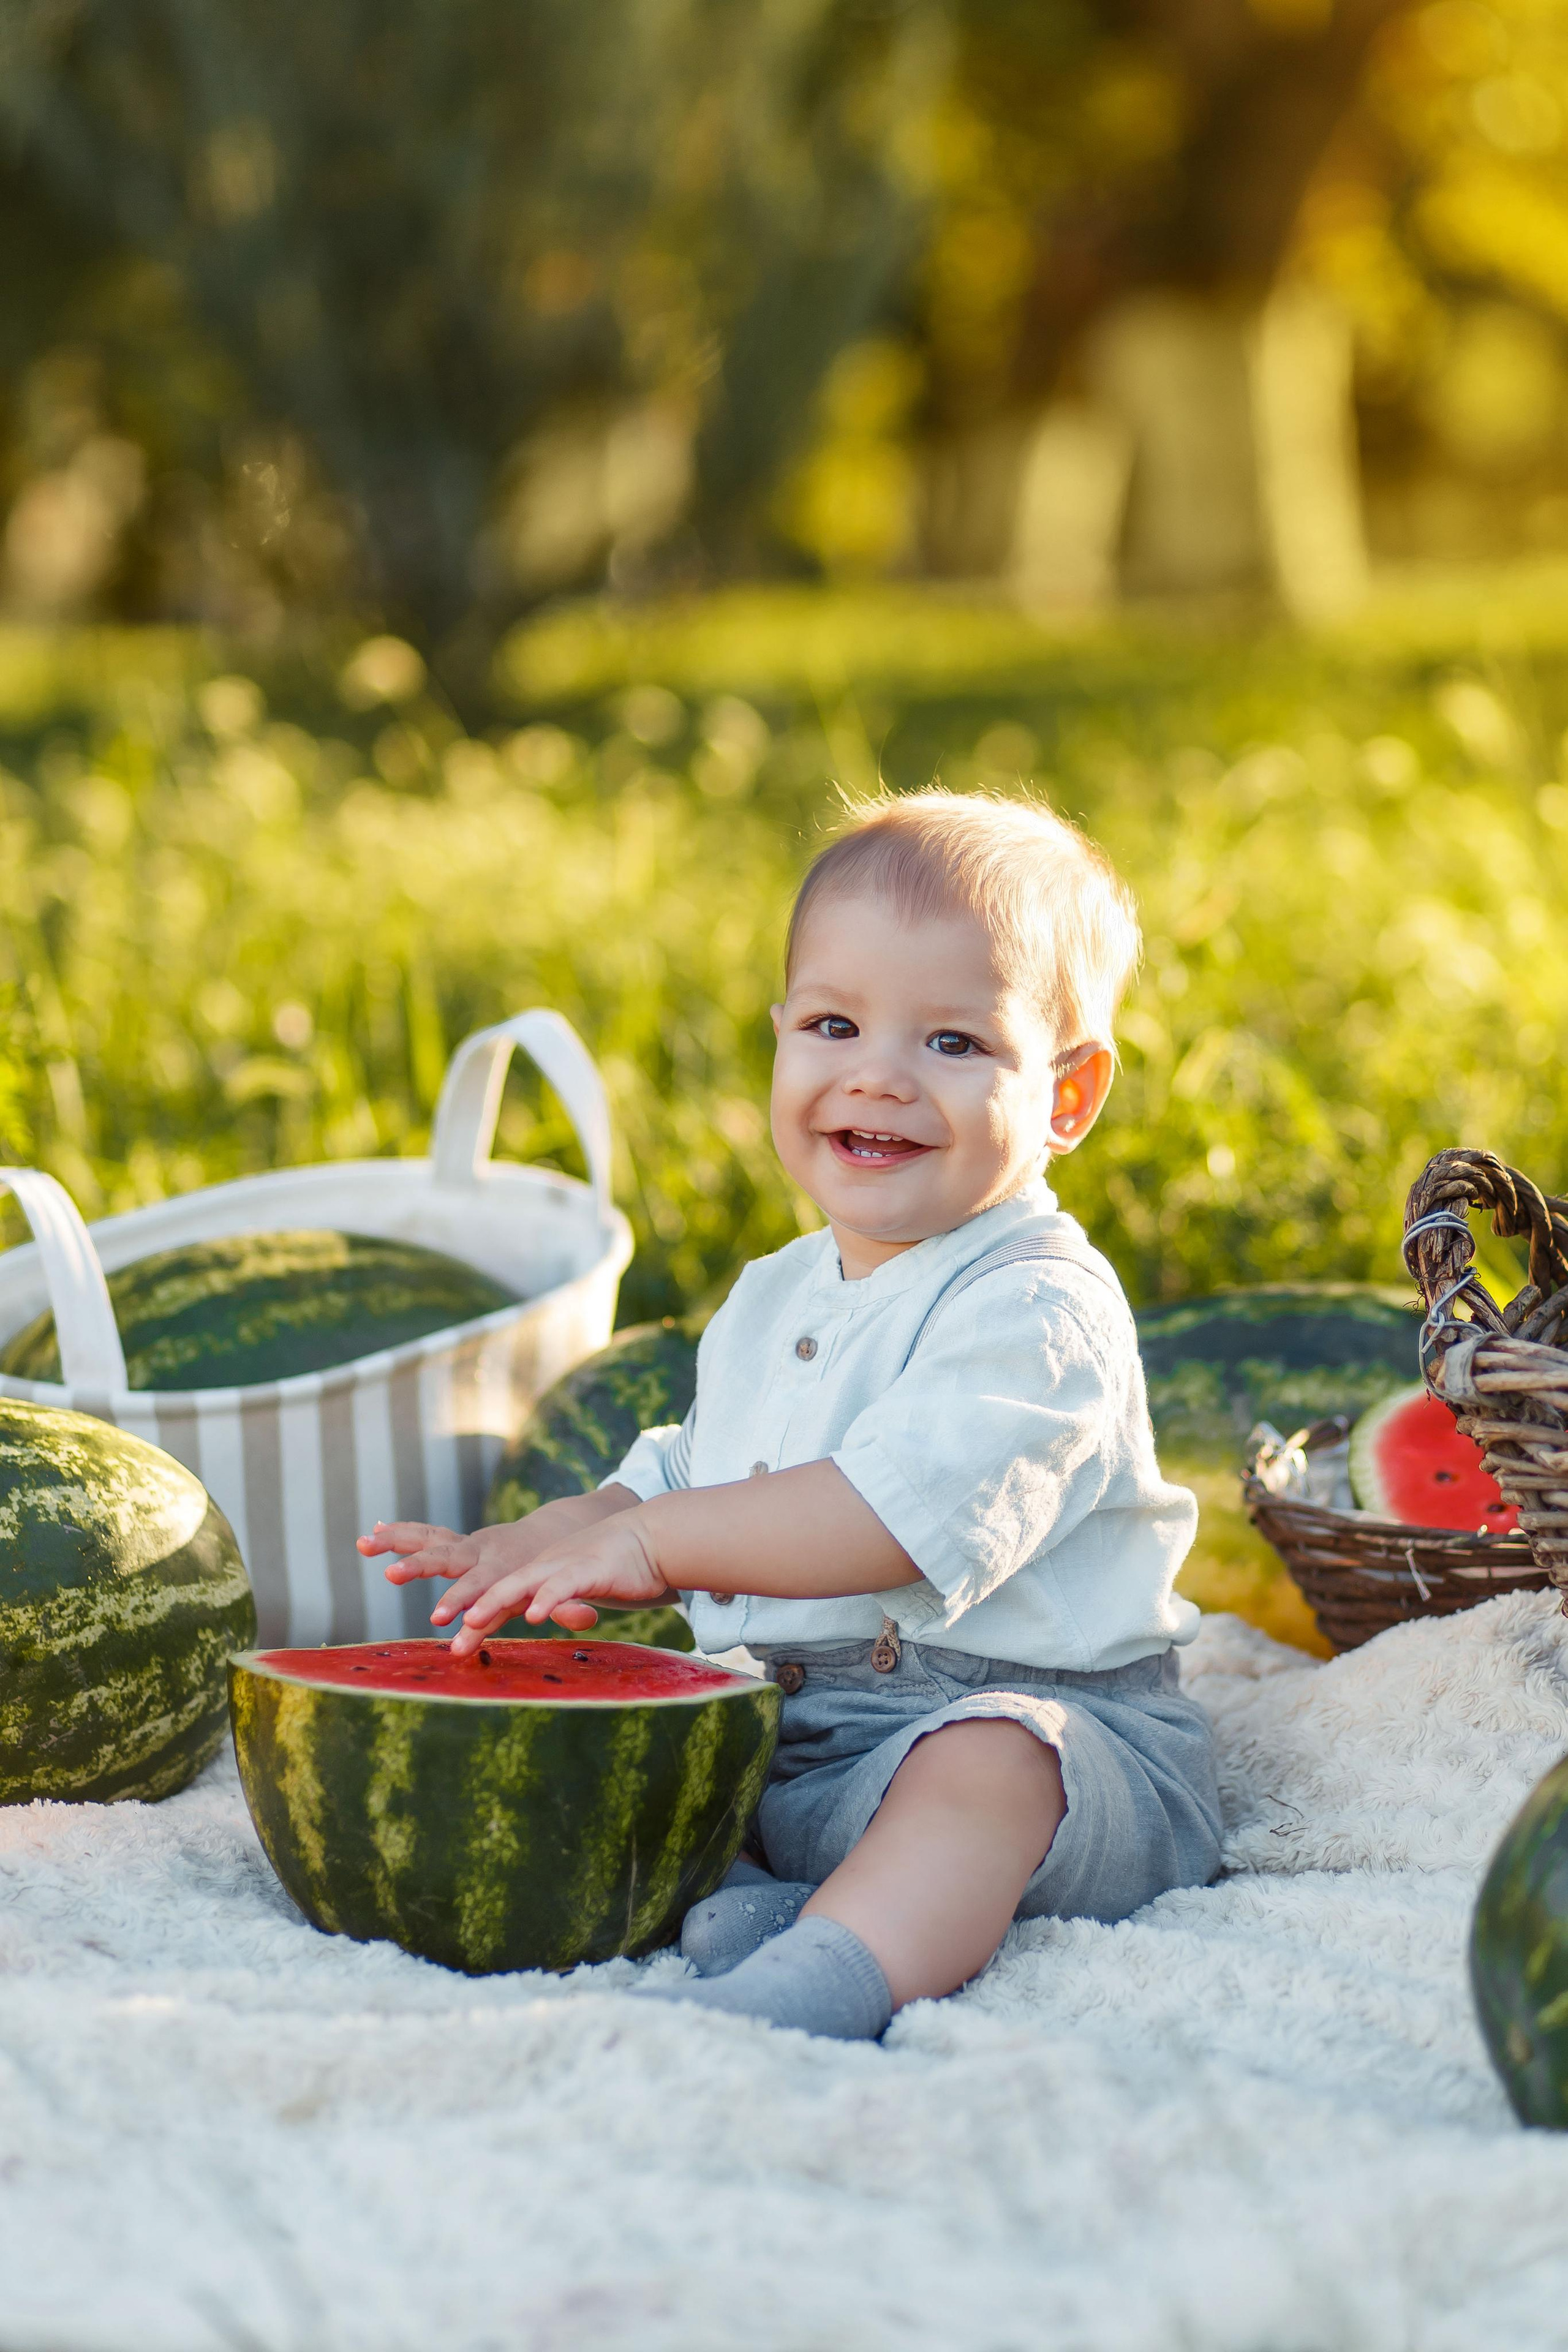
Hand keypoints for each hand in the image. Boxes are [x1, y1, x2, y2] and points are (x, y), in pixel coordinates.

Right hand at [356, 1488, 640, 1635]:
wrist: (554, 1535)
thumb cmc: (554, 1574)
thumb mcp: (564, 1589)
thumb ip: (571, 1606)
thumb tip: (587, 1619)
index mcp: (506, 1567)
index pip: (484, 1590)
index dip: (467, 1606)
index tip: (444, 1623)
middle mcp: (482, 1552)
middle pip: (448, 1559)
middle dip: (421, 1568)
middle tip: (391, 1575)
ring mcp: (466, 1545)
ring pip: (429, 1539)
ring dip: (396, 1541)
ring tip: (364, 1542)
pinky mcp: (455, 1543)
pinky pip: (425, 1535)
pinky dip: (398, 1532)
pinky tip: (370, 1532)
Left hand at [439, 1511, 674, 1657]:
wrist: (652, 1537)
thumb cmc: (615, 1566)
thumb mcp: (577, 1586)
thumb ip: (557, 1603)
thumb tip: (535, 1617)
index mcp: (538, 1573)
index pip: (498, 1597)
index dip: (473, 1616)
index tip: (452, 1644)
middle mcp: (544, 1567)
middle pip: (498, 1587)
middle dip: (466, 1605)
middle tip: (441, 1627)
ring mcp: (564, 1565)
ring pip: (522, 1583)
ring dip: (495, 1602)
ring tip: (471, 1620)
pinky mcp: (590, 1568)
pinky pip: (564, 1584)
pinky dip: (547, 1598)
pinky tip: (533, 1615)